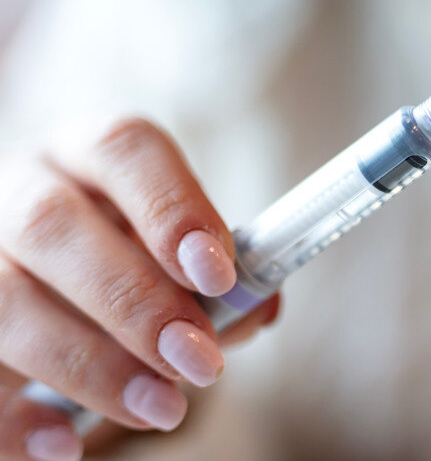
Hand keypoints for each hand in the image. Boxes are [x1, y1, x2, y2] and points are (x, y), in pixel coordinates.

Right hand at [0, 117, 277, 460]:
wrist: (59, 285)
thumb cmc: (133, 260)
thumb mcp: (177, 256)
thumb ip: (220, 280)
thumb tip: (257, 308)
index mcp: (87, 152)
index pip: (122, 148)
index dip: (171, 207)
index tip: (218, 275)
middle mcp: (20, 187)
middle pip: (53, 225)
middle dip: (135, 302)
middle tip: (201, 362)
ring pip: (0, 295)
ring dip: (89, 364)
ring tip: (163, 409)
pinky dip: (12, 417)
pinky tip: (66, 446)